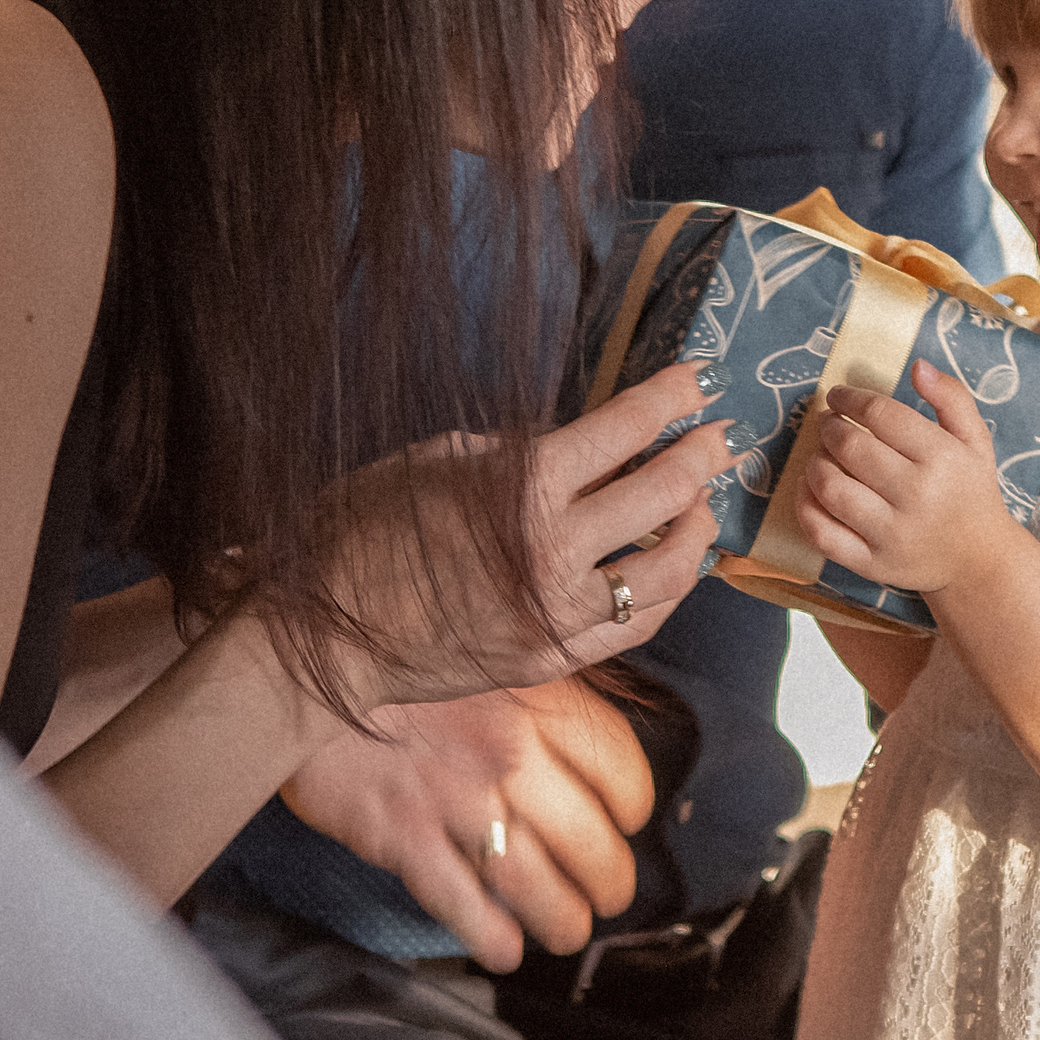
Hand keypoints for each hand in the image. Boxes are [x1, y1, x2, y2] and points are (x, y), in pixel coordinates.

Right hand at [283, 676, 654, 972]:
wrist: (301, 663)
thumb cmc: (394, 654)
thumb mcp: (482, 649)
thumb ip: (533, 684)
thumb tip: (575, 729)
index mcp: (534, 699)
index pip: (618, 766)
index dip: (632, 804)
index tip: (627, 819)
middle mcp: (507, 752)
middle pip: (589, 838)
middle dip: (608, 880)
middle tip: (607, 895)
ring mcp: (456, 799)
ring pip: (535, 881)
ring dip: (562, 919)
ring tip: (567, 931)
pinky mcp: (403, 835)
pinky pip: (461, 901)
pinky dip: (490, 936)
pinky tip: (504, 950)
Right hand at [320, 362, 728, 711]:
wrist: (320, 636)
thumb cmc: (359, 532)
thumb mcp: (432, 460)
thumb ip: (511, 449)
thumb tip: (571, 439)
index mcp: (521, 487)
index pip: (623, 429)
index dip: (669, 397)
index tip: (697, 378)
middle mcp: (553, 552)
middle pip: (662, 495)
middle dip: (700, 456)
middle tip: (719, 437)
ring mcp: (557, 615)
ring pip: (666, 572)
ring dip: (696, 530)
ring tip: (703, 505)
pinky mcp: (552, 660)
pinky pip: (634, 625)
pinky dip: (665, 592)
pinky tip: (673, 568)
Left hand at [795, 359, 1017, 598]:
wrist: (978, 560)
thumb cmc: (971, 490)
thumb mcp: (975, 439)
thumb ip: (952, 397)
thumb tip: (917, 366)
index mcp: (943, 458)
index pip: (882, 415)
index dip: (851, 398)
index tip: (838, 395)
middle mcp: (917, 496)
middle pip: (851, 448)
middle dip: (829, 427)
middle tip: (828, 422)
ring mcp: (892, 533)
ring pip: (830, 489)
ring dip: (815, 462)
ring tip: (822, 453)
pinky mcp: (872, 563)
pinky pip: (822, 533)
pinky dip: (805, 505)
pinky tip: (809, 487)